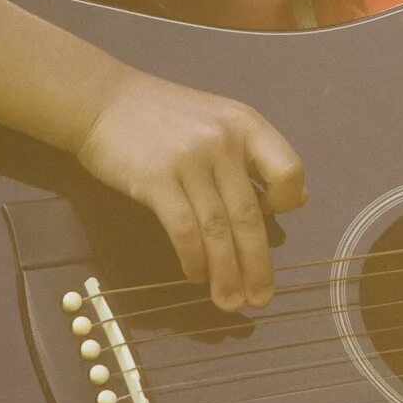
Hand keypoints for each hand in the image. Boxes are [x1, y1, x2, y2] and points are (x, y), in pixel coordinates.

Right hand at [77, 68, 307, 309]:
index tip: (273, 221)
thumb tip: (298, 199)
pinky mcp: (156, 179)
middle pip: (249, 215)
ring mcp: (189, 160)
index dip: (287, 202)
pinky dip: (193, 258)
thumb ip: (255, 158)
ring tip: (229, 302)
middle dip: (257, 265)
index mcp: (246, 125)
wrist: (104, 101)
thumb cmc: (164, 117)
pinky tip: (195, 276)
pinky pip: (184, 229)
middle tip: (261, 300)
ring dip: (226, 273)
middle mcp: (223, 141)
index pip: (289, 170)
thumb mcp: (220, 120)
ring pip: (217, 229)